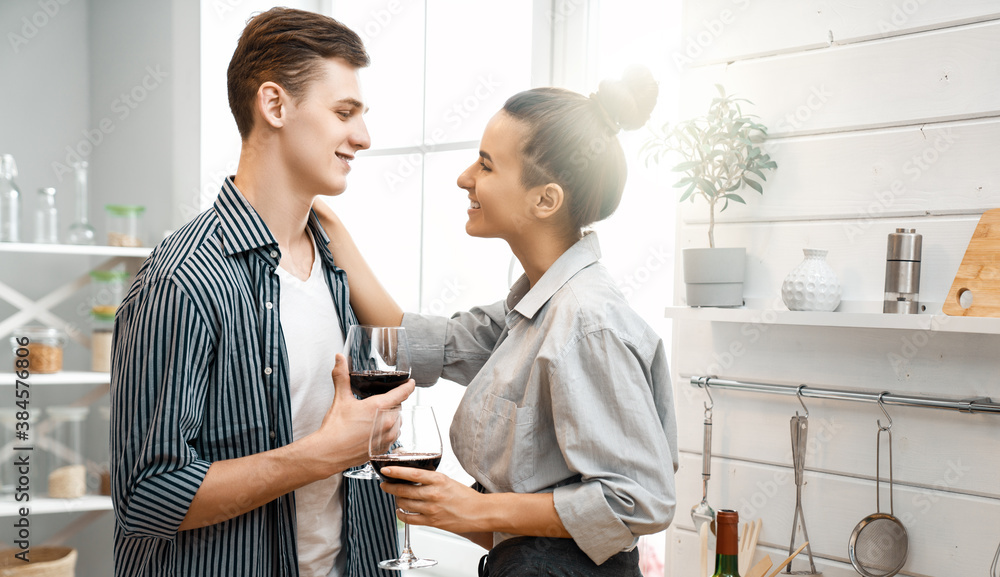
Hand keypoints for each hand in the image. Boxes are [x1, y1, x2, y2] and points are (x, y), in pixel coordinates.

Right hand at [311, 354, 413, 475]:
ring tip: (375, 417)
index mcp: (379, 407)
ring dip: (390, 418)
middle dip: (391, 403)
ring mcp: (388, 437)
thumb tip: (339, 358)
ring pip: (397, 422)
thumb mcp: (340, 399)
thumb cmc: (335, 428)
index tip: (411, 383)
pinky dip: (387, 431)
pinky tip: (373, 431)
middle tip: (377, 403)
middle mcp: (387, 422)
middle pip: (398, 407)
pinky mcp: (384, 449)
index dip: (408, 386)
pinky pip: (393, 436)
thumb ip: (342, 376)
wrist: (329, 453)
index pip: (402, 393)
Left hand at [378, 468, 484, 533]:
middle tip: (385, 484)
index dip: (396, 472)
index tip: (386, 470)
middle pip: (404, 489)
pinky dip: (401, 514)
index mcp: (439, 480)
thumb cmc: (465, 497)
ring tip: (396, 496)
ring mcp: (431, 509)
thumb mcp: (448, 481)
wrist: (479, 512)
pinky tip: (400, 510)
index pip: (412, 473)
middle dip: (390, 487)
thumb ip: (431, 480)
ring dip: (397, 499)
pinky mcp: (432, 521)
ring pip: (405, 503)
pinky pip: (409, 518)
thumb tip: (413, 478)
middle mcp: (433, 494)